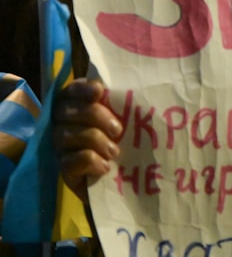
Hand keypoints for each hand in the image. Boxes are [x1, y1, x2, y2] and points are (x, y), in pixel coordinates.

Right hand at [52, 78, 122, 200]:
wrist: (128, 180)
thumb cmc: (130, 141)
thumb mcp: (131, 120)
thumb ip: (124, 104)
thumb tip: (134, 88)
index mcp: (79, 105)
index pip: (71, 90)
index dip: (82, 89)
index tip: (99, 92)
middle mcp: (63, 123)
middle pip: (65, 110)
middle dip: (94, 115)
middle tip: (118, 130)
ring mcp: (60, 147)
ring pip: (65, 134)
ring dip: (95, 140)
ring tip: (115, 152)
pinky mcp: (63, 169)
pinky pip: (69, 160)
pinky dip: (90, 161)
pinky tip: (105, 167)